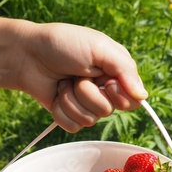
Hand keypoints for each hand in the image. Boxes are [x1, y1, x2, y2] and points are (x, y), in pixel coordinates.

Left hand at [19, 23, 147, 131]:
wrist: (28, 55)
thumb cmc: (63, 44)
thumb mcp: (100, 48)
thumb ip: (124, 70)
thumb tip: (143, 96)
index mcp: (115, 73)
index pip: (132, 101)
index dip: (119, 96)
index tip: (106, 82)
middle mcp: (102, 91)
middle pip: (108, 111)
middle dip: (89, 94)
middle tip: (79, 76)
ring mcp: (85, 105)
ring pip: (89, 121)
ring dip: (72, 100)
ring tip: (64, 83)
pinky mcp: (68, 115)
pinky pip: (73, 127)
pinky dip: (62, 111)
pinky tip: (57, 95)